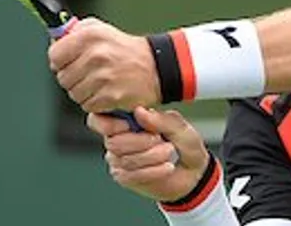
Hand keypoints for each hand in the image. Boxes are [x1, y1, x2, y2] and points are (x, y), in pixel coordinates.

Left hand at [48, 18, 159, 112]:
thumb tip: (55, 39)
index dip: (59, 61)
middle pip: (63, 78)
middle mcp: (96, 55)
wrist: (155, 67)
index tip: (66, 63)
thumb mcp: (100, 29)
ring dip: (82, 92)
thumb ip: (75, 31)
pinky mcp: (110, 96)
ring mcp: (103, 77)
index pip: (55, 55)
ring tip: (97, 83)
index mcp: (90, 36)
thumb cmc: (124, 49)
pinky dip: (94, 103)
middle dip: (71, 78)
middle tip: (86, 74)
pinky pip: (88, 106)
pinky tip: (105, 92)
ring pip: (74, 94)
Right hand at [90, 106, 210, 202]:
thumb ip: (160, 119)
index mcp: (126, 120)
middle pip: (114, 143)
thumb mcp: (180, 127)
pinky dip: (153, 171)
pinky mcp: (126, 178)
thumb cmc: (184, 145)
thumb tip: (139, 111)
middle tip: (161, 140)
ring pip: (125, 160)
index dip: (110, 124)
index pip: (97, 120)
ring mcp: (119, 160)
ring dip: (152, 156)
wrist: (193, 173)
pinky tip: (167, 167)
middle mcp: (117, 139)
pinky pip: (132, 176)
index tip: (131, 124)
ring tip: (168, 152)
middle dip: (141, 142)